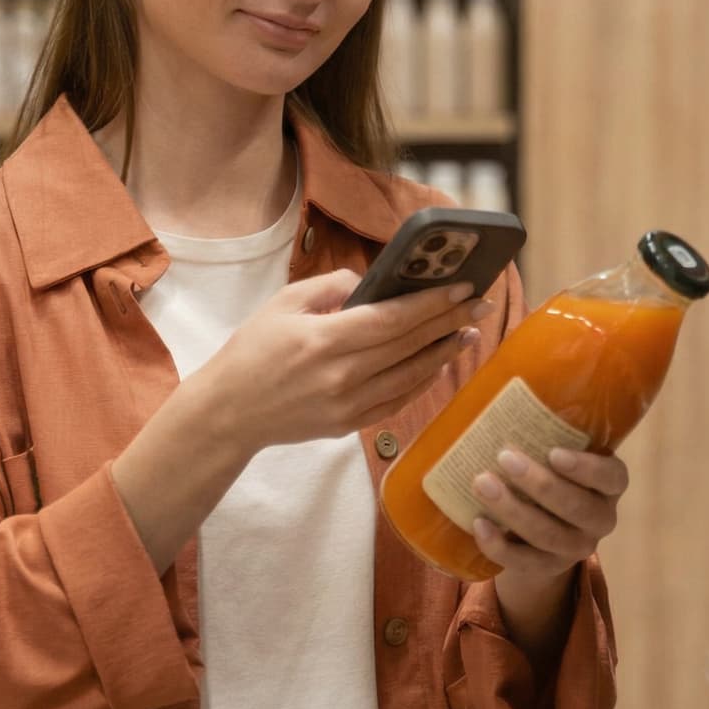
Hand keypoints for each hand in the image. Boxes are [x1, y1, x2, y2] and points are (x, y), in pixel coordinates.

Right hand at [199, 269, 490, 452]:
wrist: (228, 413)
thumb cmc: (251, 352)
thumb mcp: (282, 303)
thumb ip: (330, 287)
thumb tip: (371, 284)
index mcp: (324, 340)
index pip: (393, 319)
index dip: (432, 303)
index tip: (463, 287)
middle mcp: (342, 376)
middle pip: (409, 345)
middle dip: (449, 321)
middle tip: (480, 303)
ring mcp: (348, 405)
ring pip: (411, 377)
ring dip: (444, 353)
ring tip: (467, 332)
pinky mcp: (349, 424)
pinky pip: (397, 402)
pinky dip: (422, 382)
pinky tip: (437, 365)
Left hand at [470, 447, 626, 581]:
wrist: (538, 531)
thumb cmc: (548, 474)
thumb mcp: (556, 454)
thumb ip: (545, 432)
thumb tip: (498, 394)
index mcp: (609, 484)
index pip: (611, 477)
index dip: (586, 468)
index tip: (553, 452)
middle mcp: (601, 518)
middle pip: (576, 507)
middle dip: (539, 483)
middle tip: (504, 457)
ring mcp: (577, 547)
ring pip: (549, 535)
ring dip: (513, 510)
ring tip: (482, 483)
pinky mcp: (549, 568)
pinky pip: (525, 562)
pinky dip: (499, 545)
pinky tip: (478, 524)